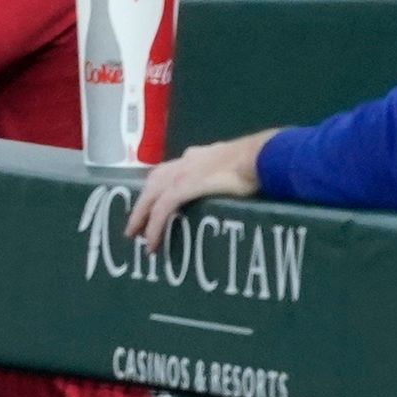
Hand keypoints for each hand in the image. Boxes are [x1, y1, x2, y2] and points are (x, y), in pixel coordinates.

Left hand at [125, 131, 277, 250]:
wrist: (261, 155)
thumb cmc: (257, 161)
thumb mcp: (237, 165)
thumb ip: (227, 174)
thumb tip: (235, 187)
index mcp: (196, 157)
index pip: (168, 172)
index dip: (156, 189)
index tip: (151, 205)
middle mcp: (184, 162)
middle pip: (153, 183)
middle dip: (142, 205)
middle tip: (134, 226)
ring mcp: (182, 173)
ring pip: (152, 195)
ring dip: (142, 216)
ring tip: (136, 236)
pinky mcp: (185, 186)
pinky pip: (163, 208)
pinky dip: (154, 225)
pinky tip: (151, 241)